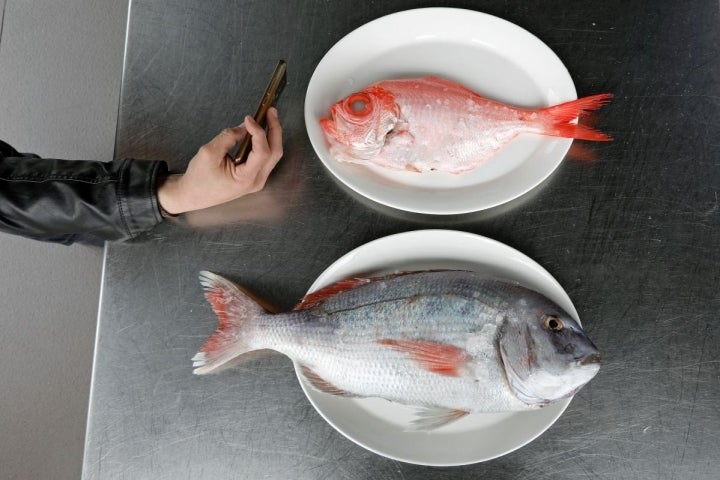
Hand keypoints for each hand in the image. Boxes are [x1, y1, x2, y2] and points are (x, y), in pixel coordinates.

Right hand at [157, 107, 282, 214]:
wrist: (194, 195)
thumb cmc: (199, 178)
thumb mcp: (209, 152)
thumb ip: (229, 137)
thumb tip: (244, 127)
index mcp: (245, 179)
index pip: (262, 152)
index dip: (258, 132)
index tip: (249, 118)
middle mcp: (256, 181)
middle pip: (275, 152)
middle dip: (274, 129)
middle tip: (270, 111)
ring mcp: (257, 180)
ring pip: (273, 155)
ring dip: (272, 134)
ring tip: (267, 117)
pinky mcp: (254, 176)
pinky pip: (266, 157)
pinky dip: (265, 142)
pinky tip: (260, 130)